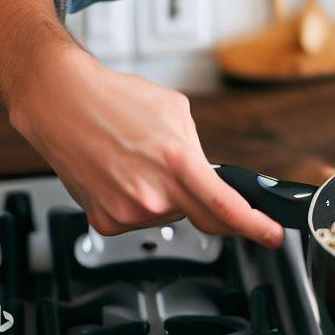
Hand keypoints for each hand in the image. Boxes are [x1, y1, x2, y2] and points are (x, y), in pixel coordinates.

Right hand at [8, 40, 284, 246]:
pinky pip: (140, 217)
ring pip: (169, 214)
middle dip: (220, 214)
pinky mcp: (106, 221)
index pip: (225, 206)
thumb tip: (207, 170)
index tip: (270, 234)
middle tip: (219, 200)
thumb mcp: (175, 110)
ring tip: (145, 162)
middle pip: (203, 219)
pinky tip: (127, 175)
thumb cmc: (116, 100)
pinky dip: (142, 200)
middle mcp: (153, 193)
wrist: (63, 105)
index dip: (254, 225)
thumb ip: (195, 148)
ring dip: (169, 195)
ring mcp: (128, 212)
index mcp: (177, 161)